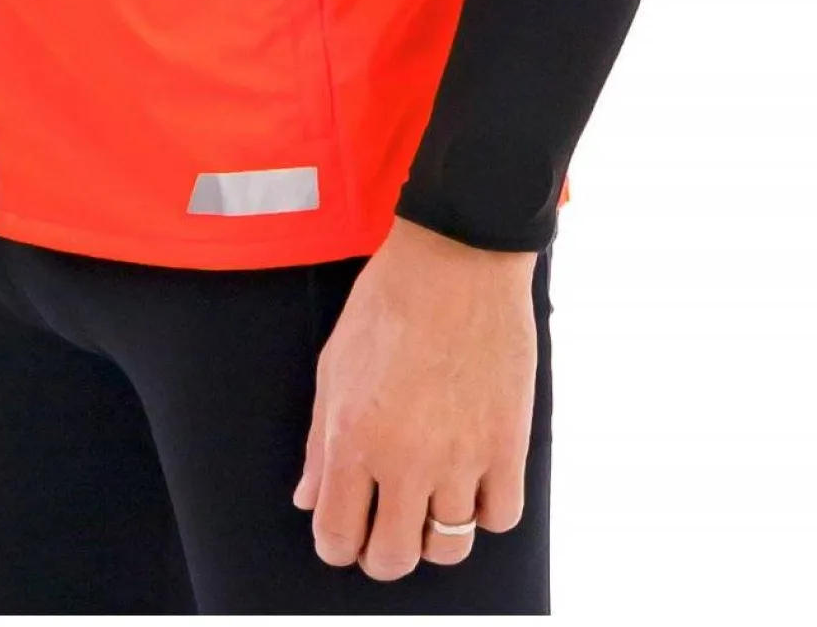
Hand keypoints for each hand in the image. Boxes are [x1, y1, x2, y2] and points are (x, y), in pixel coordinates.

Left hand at [291, 214, 538, 576]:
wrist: (457, 259)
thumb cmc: (388, 302)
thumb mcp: (334, 365)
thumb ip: (318, 442)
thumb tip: (308, 500)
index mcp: (352, 437)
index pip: (336, 536)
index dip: (337, 546)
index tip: (345, 536)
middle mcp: (404, 459)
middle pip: (392, 558)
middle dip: (382, 552)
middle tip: (386, 525)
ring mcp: (460, 457)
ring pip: (448, 548)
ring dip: (434, 535)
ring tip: (430, 501)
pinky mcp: (508, 445)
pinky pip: (499, 518)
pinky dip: (485, 510)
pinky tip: (472, 479)